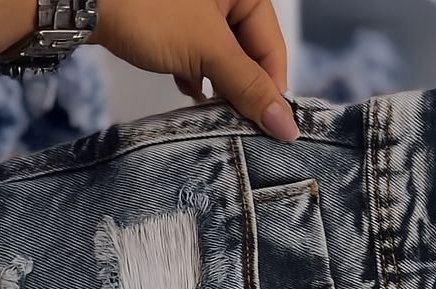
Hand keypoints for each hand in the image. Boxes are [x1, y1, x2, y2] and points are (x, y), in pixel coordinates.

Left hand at [89, 0, 299, 140]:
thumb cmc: (147, 8)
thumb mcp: (206, 50)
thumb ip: (248, 87)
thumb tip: (288, 127)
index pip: (273, 47)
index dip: (270, 91)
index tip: (267, 129)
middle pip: (248, 52)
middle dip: (240, 88)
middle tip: (236, 124)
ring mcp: (198, 4)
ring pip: (221, 54)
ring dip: (217, 84)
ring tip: (210, 111)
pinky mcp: (171, 16)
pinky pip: (196, 49)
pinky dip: (195, 71)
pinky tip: (187, 89)